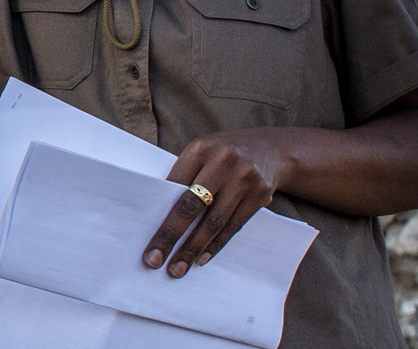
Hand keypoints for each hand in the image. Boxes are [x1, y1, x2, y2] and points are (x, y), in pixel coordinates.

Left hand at [141, 129, 288, 277]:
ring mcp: (244, 179)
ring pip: (214, 222)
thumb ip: (184, 176)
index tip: (145, 237)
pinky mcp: (260, 195)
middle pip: (191, 205)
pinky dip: (216, 244)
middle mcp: (223, 162)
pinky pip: (233, 226)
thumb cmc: (223, 154)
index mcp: (200, 149)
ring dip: (193, 248)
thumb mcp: (202, 154)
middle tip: (154, 260)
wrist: (271, 149)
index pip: (173, 186)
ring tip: (178, 267)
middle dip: (171, 235)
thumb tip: (158, 214)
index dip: (159, 212)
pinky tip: (202, 258)